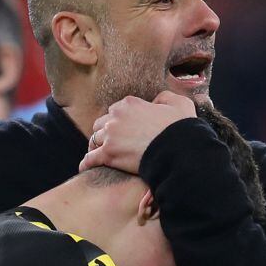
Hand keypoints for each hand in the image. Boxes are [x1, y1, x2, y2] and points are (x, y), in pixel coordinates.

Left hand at [79, 92, 196, 173]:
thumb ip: (164, 97)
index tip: (123, 128)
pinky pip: (91, 158)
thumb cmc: (181, 128)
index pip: (116, 109)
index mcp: (129, 103)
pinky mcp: (109, 154)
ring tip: (97, 153)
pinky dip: (87, 162)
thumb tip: (155, 101)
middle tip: (109, 141)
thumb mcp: (179, 103)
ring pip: (94, 139)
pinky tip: (84, 167)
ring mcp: (110, 135)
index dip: (120, 119)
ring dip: (96, 145)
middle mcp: (116, 116)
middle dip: (105, 131)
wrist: (178, 150)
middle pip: (102, 123)